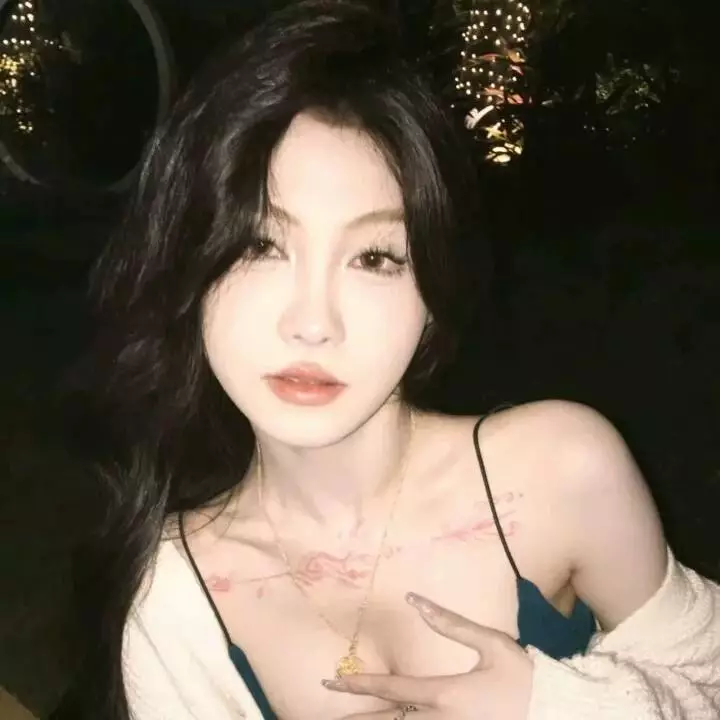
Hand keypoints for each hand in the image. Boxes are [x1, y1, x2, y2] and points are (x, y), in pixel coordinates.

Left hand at [322, 593, 532, 719]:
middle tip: (328, 714)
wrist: (557, 712)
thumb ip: (451, 623)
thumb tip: (415, 598)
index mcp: (446, 693)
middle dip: (357, 719)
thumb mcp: (491, 643)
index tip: (333, 682)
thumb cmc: (524, 676)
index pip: (392, 688)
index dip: (359, 684)